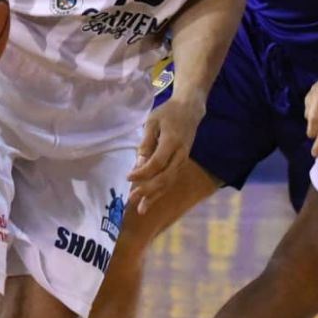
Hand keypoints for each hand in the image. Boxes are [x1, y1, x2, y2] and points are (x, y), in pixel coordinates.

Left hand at [127, 93, 205, 213]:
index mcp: (172, 142)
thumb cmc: (168, 112)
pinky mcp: (182, 162)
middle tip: (132, 199)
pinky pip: (171, 179)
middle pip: (165, 177)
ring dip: (154, 196)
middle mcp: (180, 154)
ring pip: (169, 182)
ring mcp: (183, 160)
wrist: (190, 109)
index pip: (157, 163)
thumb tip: (138, 165)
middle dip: (148, 190)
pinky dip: (160, 190)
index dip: (142, 173)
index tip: (128, 177)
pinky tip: (150, 199)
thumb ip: (146, 143)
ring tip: (140, 208)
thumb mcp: (152, 122)